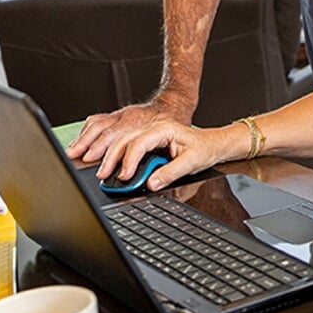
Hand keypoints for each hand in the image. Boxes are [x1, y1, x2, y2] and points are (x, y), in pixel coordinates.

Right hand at [63, 92, 194, 165]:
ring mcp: (124, 116)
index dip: (127, 161)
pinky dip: (86, 133)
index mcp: (154, 125)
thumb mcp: (189, 155)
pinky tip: (79, 142)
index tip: (122, 176)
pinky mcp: (117, 117)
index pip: (136, 143)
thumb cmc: (180, 130)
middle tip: (96, 172)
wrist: (177, 106)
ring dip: (86, 141)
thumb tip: (153, 185)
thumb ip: (170, 171)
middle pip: (112, 134)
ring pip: (100, 126)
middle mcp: (135, 119)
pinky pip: (97, 122)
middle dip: (100, 154)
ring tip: (74, 155)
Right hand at [90, 119, 244, 189]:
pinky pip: (125, 142)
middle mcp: (153, 128)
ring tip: (101, 170)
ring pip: (121, 139)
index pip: (140, 142)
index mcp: (164, 129)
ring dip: (108, 153)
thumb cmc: (204, 149)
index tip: (125, 176)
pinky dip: (112, 150)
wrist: (212, 144)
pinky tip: (102, 157)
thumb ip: (171, 173)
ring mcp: (148, 132)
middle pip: (125, 139)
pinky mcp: (146, 139)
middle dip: (111, 157)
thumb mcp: (191, 163)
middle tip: (103, 175)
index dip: (129, 160)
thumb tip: (152, 183)